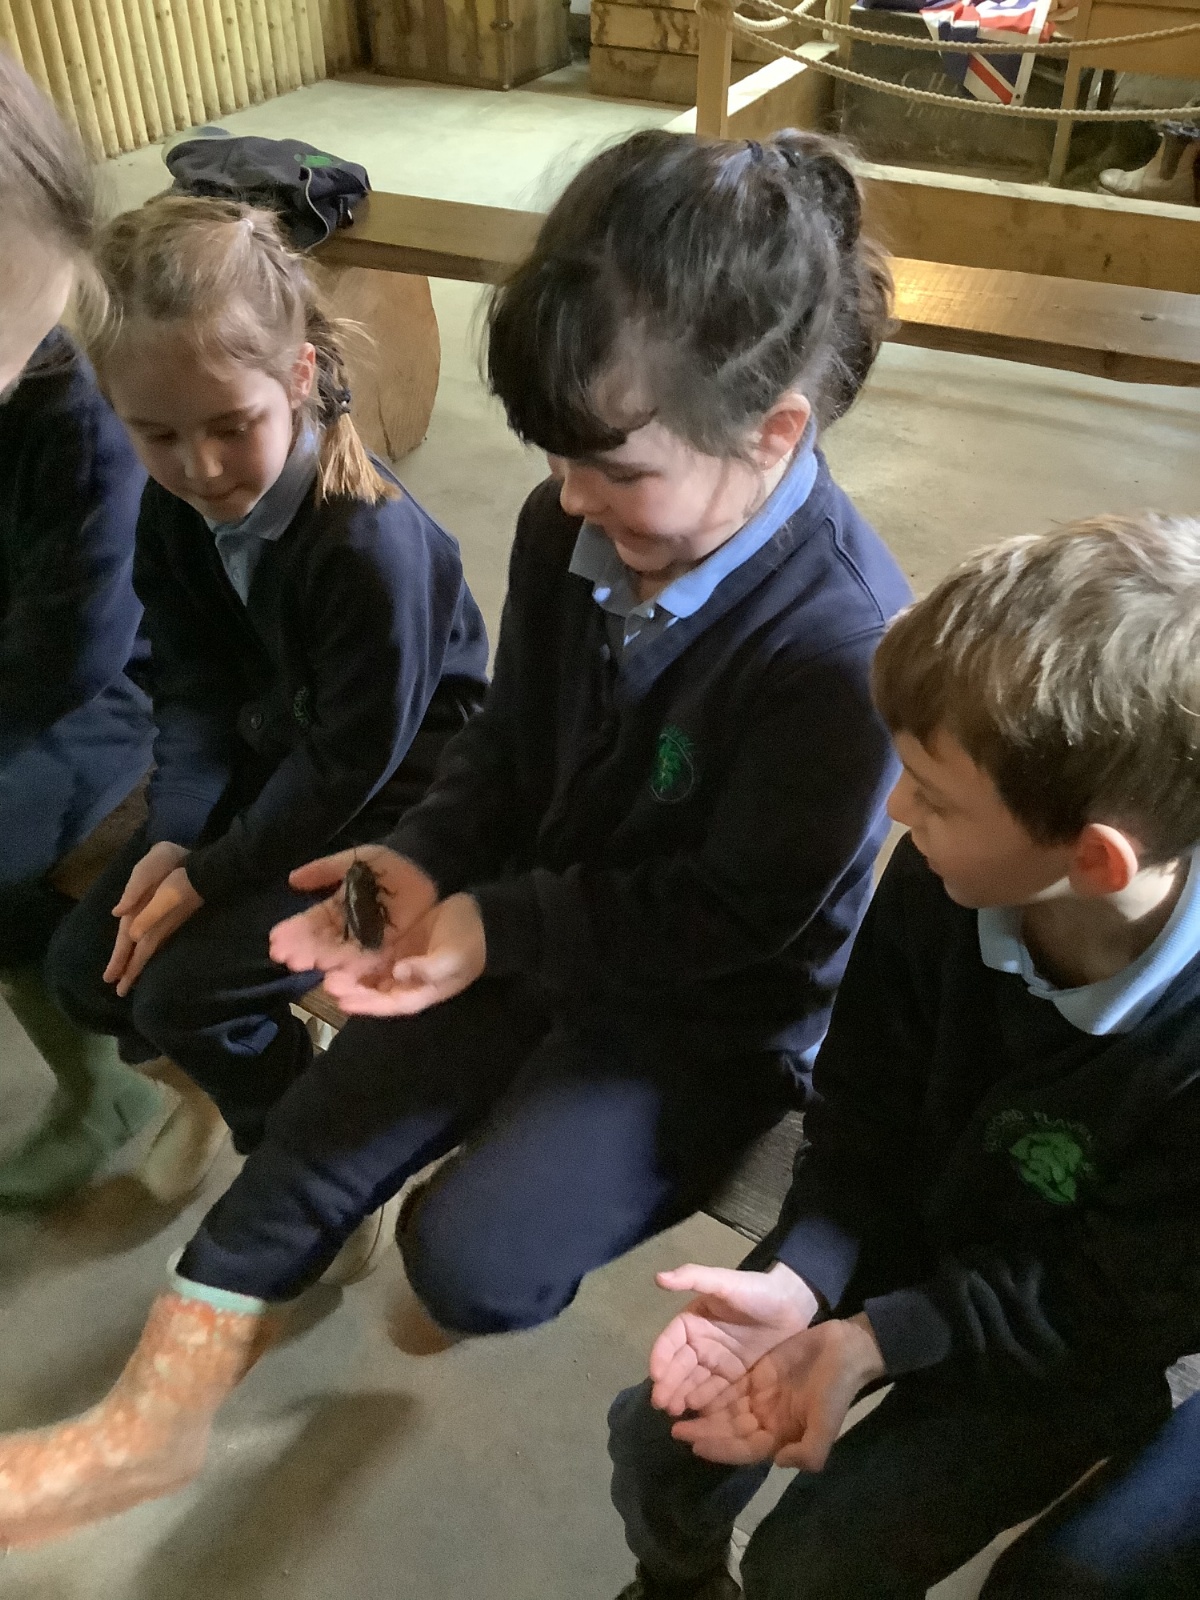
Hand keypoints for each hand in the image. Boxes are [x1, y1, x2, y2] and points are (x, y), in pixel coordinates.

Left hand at [105, 843, 200, 995]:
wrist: (206, 874)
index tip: (113, 985)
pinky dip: (150, 953)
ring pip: (150, 951)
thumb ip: (149, 916)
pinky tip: (150, 953)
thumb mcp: (164, 897)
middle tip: (120, 992)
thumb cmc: (182, 882)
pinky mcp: (174, 920)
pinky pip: (157, 944)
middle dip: (131, 973)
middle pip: (143, 955)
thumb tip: (132, 935)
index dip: (125, 967)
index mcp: (154, 925)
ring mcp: (169, 926)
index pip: (136, 952)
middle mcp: (161, 930)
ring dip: (140, 965)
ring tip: (131, 978)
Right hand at [268, 847, 438, 1000]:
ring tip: (320, 976)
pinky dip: (362, 993)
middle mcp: (356, 941)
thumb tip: (292, 879)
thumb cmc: (399, 870)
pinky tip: (345, 995)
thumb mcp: (361, 862)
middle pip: (328, 951)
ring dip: (334, 975)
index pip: (315, 929)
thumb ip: (327, 869)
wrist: (439, 875)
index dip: (297, 935)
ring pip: (350, 971)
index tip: (277, 943)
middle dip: (309, 956)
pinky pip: (379, 986)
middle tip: (291, 960)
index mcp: (344, 917)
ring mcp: (377, 956)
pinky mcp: (400, 971)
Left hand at [328, 892, 485, 1016]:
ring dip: (348, 973)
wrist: (480, 920)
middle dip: (350, 988)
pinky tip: (338, 947)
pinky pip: (371, 954)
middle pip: (372, 991)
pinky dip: (355, 954)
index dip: (366, 1004)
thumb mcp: (453, 958)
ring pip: (368, 973)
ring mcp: (398, 963)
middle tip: (328, 981)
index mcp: (420, 992)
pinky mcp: (395, 946)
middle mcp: (404, 983)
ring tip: (326, 967)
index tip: (344, 1002)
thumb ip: (428, 968)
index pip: (388, 1004)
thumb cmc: (469, 944)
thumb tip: (398, 972)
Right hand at [649, 1262, 819, 1416]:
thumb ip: (693, 1278)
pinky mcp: (735, 1375)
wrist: (793, 1304)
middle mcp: (701, 1343)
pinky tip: (697, 1414)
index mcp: (693, 1321)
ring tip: (674, 1412)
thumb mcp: (725, 1281)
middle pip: (679, 1366)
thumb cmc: (756, 1290)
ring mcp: (717, 1361)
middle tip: (661, 1404)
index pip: (671, 1342)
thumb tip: (658, 1277)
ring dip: (681, 1396)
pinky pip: (716, 1390)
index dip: (661, 1358)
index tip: (656, 1376)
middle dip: (668, 1384)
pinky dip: (704, 1401)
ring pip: (694, 1381)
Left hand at [672, 1314, 885, 1469]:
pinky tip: (692, 1388)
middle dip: (704, 1432)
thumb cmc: (836, 1387)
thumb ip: (808, 1451)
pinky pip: (730, 1386)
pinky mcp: (758, 1375)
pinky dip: (712, 1391)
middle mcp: (767, 1421)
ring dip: (703, 1414)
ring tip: (675, 1410)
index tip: (695, 1445)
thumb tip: (779, 1463)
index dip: (720, 1449)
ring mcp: (761, 1397)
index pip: (744, 1449)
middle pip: (729, 1431)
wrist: (846, 1348)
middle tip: (675, 1428)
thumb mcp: (826, 1422)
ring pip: (726, 1410)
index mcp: (781, 1436)